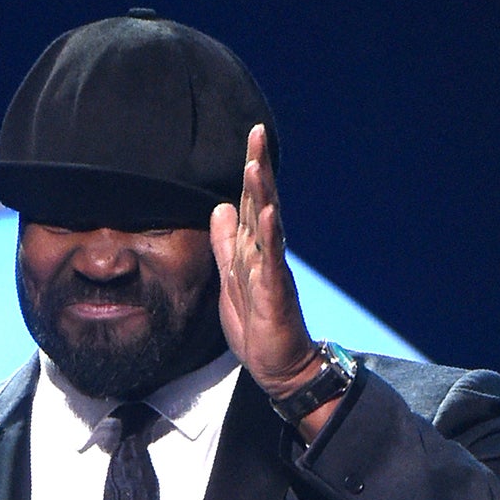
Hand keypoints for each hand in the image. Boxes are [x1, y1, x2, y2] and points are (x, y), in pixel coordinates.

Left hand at [209, 125, 319, 399]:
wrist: (278, 366)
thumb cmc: (257, 325)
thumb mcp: (231, 279)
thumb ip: (226, 244)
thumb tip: (221, 207)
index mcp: (254, 250)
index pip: (251, 202)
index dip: (251, 170)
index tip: (252, 137)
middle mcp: (267, 254)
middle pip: (262, 203)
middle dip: (259, 168)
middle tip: (258, 133)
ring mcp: (273, 271)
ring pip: (268, 226)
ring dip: (262, 195)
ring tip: (256, 165)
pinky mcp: (276, 293)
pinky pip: (273, 261)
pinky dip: (270, 236)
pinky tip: (268, 214)